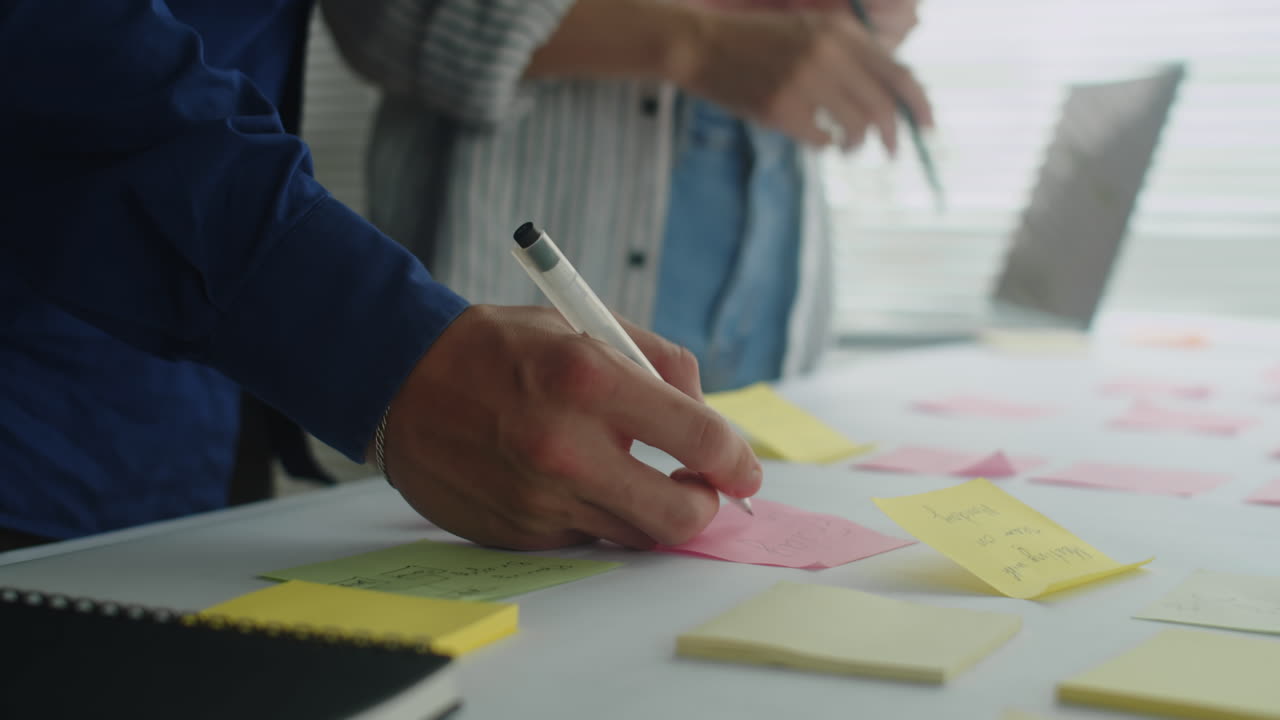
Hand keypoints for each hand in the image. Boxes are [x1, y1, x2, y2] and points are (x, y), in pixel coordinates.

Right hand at [378, 305, 762, 550]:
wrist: (400, 380)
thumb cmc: (499, 347)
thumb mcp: (584, 323)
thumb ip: (660, 364)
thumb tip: (707, 419)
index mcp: (589, 378)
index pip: (700, 438)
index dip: (737, 460)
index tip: (744, 469)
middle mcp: (565, 447)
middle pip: (680, 515)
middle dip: (707, 505)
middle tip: (702, 488)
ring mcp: (539, 498)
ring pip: (636, 534)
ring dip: (652, 512)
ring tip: (636, 478)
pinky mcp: (517, 532)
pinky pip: (586, 538)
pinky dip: (597, 515)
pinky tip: (574, 482)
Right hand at [673, 8, 931, 151]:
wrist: (701, 44)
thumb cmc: (756, 41)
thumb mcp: (808, 30)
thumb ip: (848, 53)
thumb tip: (889, 95)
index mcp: (840, 32)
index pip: (898, 72)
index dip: (920, 104)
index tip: (927, 127)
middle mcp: (828, 54)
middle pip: (882, 107)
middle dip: (892, 135)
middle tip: (889, 150)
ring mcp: (804, 82)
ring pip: (855, 128)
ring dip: (855, 143)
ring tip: (847, 145)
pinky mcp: (781, 109)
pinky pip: (821, 139)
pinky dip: (824, 143)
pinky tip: (814, 136)